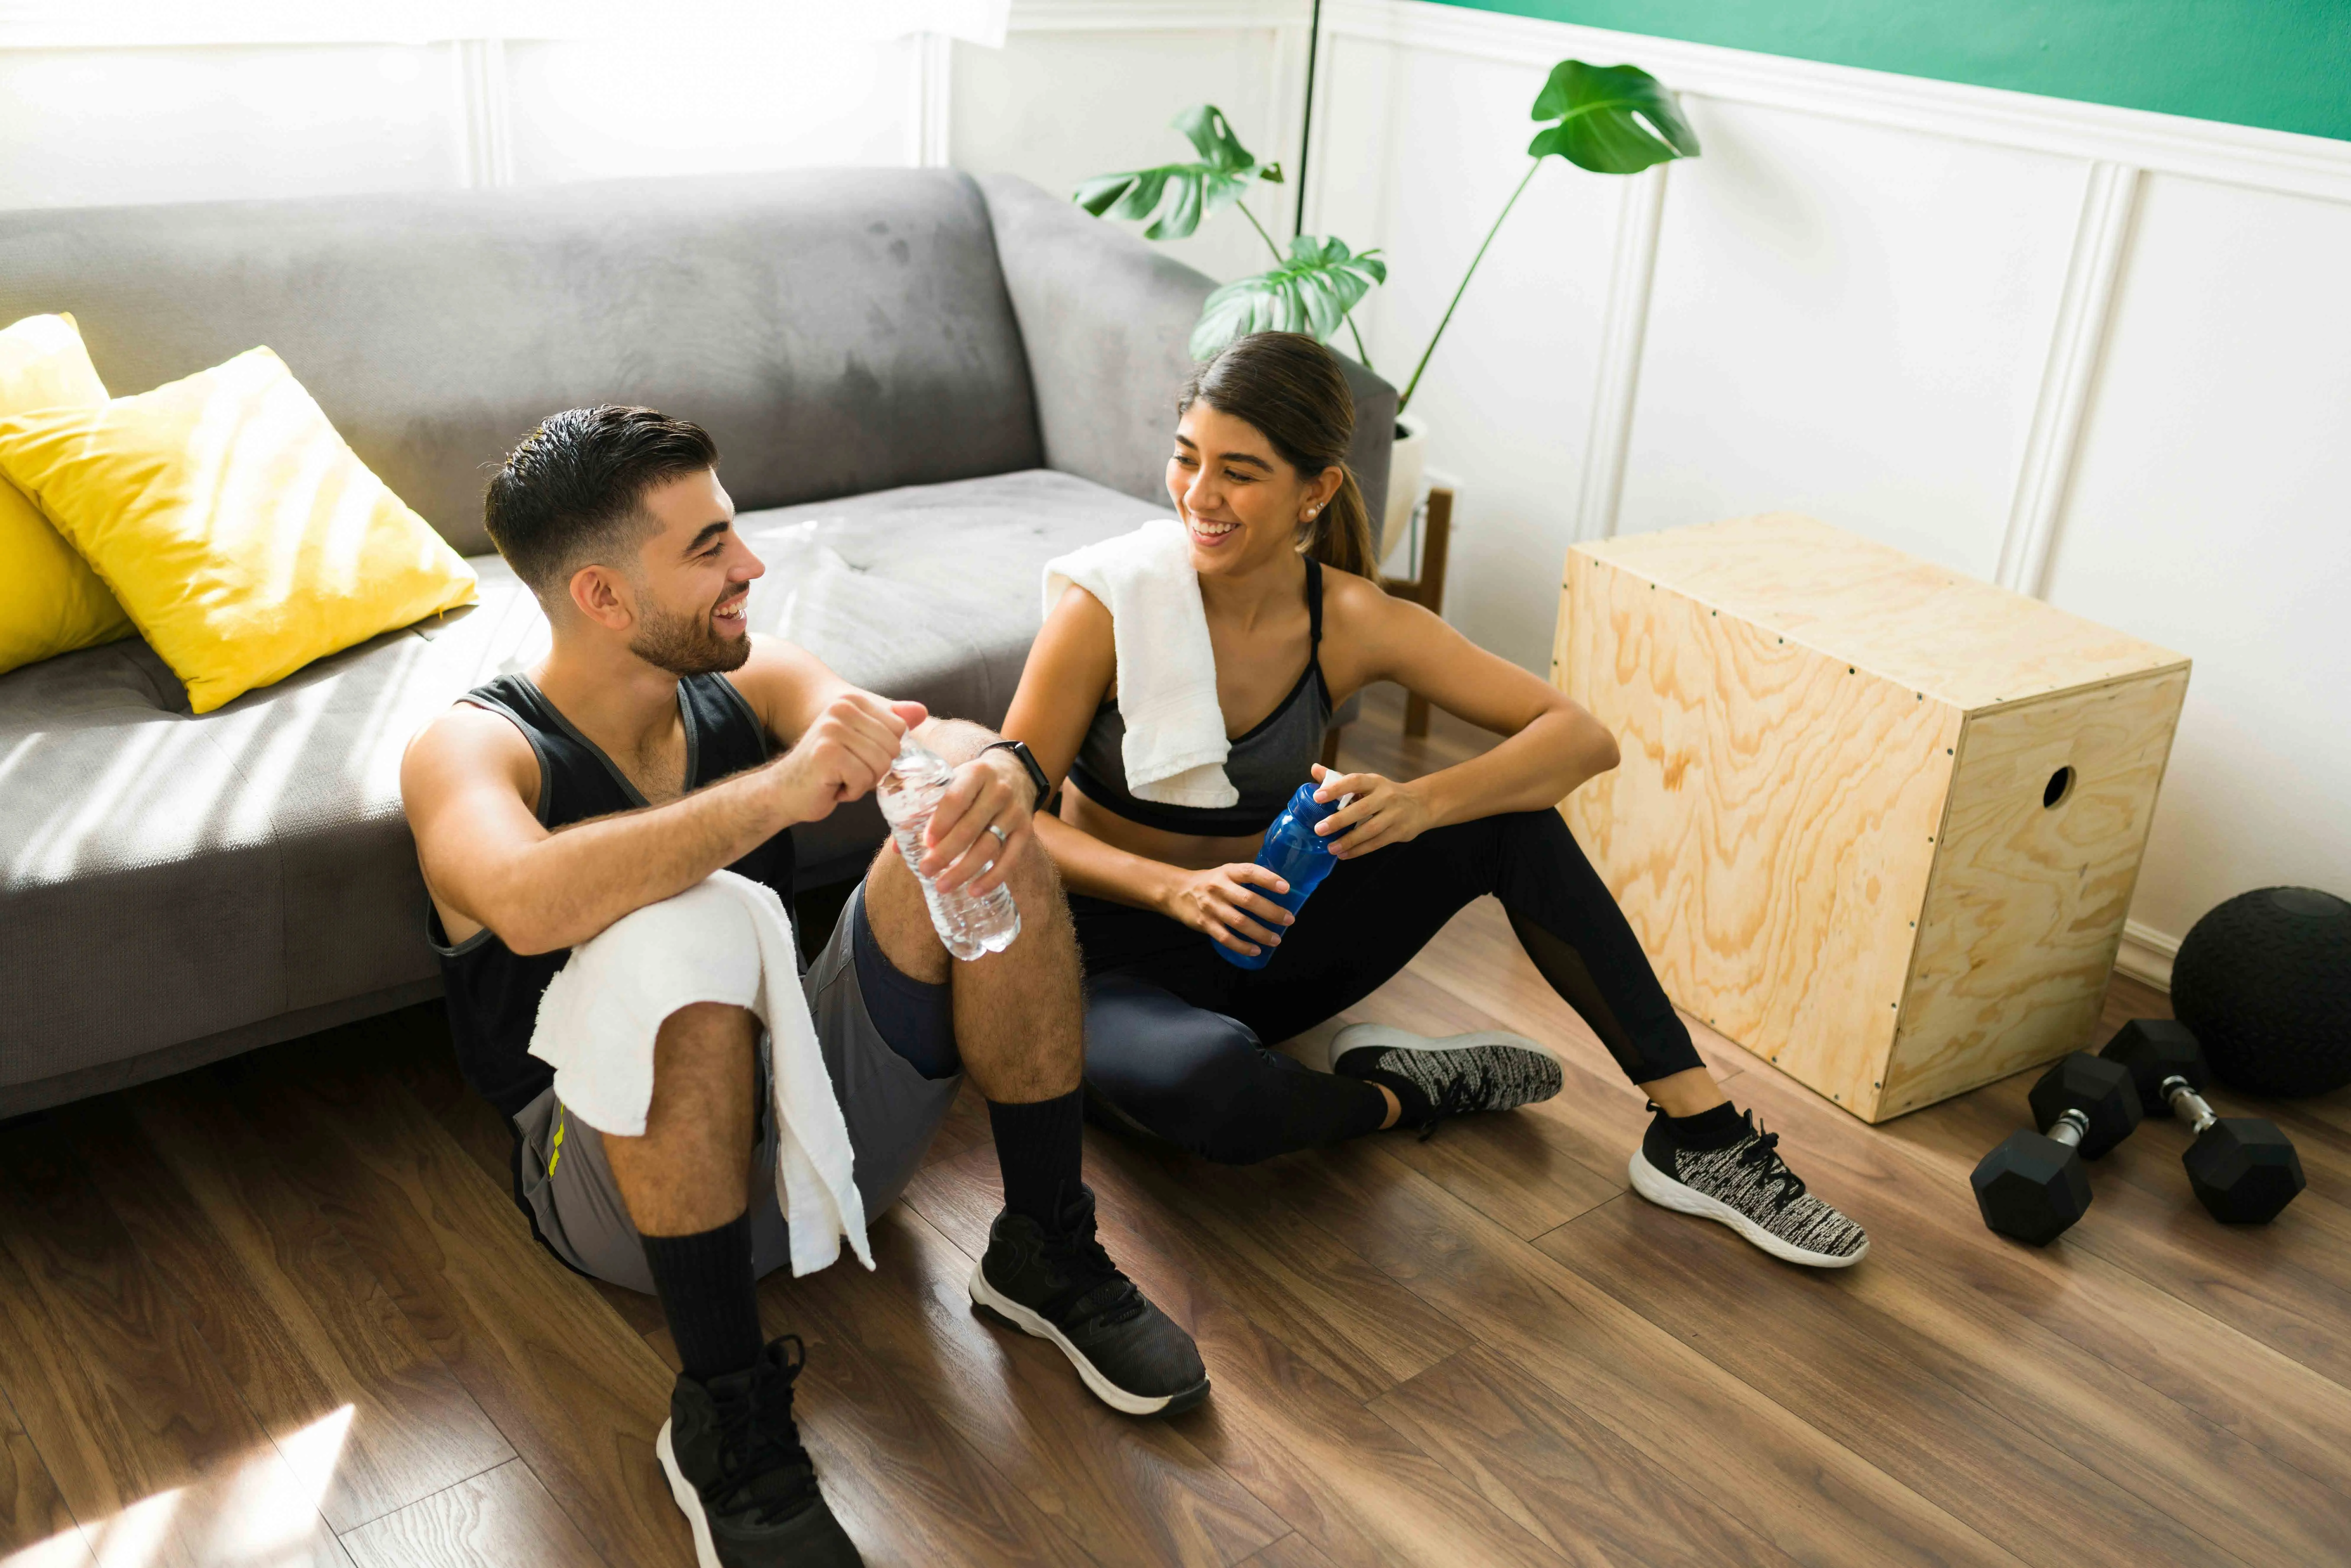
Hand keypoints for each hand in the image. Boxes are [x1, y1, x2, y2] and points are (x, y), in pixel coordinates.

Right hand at [773, 695, 926, 823]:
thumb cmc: (826, 769)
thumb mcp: (861, 742)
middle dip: (875, 770)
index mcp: (850, 701)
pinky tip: (832, 785)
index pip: (899, 729)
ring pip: (881, 765)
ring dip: (863, 782)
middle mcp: (840, 709)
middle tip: (847, 770)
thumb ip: (888, 726)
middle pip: (892, 748)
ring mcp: (832, 730)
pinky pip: (864, 780)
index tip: (857, 756)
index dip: (884, 752)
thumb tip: (921, 711)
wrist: (784, 792)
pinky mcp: (827, 754)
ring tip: (840, 777)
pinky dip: (852, 792)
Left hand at [921, 745, 1035, 895]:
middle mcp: (998, 791)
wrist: (1015, 772)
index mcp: (976, 774)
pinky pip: (1010, 858)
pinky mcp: (1026, 830)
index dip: (940, 822)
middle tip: (926, 870)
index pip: (956, 798)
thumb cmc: (973, 783)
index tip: (925, 842)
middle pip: (970, 827)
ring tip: (943, 886)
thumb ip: (925, 809)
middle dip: (946, 852)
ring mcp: (1014, 811)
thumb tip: (898, 848)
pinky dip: (993, 877)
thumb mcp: (952, 782)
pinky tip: (975, 890)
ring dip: (964, 869)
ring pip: (989, 845)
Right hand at [1160, 863, 1294, 956]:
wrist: (1177, 891)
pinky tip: (1255, 950)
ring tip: (1276, 940)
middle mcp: (1219, 887)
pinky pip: (1226, 938)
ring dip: (1260, 933)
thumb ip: (1247, 879)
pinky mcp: (1205, 923)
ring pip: (1239, 922)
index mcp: (1228, 872)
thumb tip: (1279, 889)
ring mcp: (1211, 907)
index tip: (1286, 888)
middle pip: (1248, 900)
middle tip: (1289, 920)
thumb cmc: (1210, 882)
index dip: (1269, 879)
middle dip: (1271, 912)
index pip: (1250, 872)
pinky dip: (1242, 946)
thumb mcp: (1226, 873)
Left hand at [1309, 763, 1431, 857]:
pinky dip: (1359, 850)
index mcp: (1375, 782)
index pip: (1355, 781)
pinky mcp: (1399, 832)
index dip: (1336, 788)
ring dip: (1349, 840)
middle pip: (1362, 809)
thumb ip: (1340, 779)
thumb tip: (1314, 769)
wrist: (1421, 804)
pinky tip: (1344, 854)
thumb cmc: (1385, 794)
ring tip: (1331, 848)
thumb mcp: (1367, 783)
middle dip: (1340, 820)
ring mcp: (1395, 815)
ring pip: (1370, 829)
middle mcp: (1386, 797)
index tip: (1317, 796)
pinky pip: (1377, 843)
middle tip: (1319, 829)